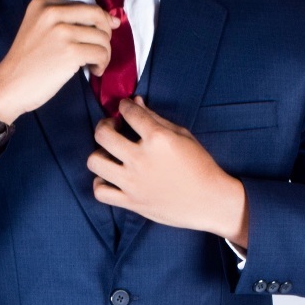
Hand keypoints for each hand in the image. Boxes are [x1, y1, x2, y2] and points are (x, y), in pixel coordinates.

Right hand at [0, 0, 117, 123]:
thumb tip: (112, 21)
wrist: (9, 85)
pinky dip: (102, 64)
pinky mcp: (70, 52)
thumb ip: (67, 21)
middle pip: (97, 16)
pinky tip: (93, 71)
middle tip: (101, 50)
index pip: (84, 5)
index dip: (100, 19)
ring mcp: (61, 32)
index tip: (107, 31)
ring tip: (94, 65)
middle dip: (106, 34)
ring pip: (102, 37)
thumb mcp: (39, 29)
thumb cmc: (26, 63)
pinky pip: (101, 53)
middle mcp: (52, 13)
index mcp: (43, 4)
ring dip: (104, 54)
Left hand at [86, 97, 248, 244]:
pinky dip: (101, 183)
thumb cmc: (200, 165)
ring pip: (95, 162)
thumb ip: (155, 118)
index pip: (129, 112)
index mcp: (157, 139)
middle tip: (114, 127)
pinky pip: (100, 192)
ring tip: (111, 154)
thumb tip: (135, 102)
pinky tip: (112, 177)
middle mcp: (141, 159)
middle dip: (105, 125)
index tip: (126, 108)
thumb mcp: (182, 135)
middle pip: (103, 135)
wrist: (210, 201)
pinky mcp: (131, 202)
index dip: (125, 106)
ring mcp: (133, 183)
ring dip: (100, 153)